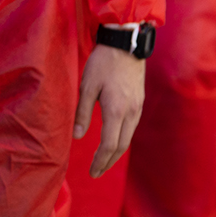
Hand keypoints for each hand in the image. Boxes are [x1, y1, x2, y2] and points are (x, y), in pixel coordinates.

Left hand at [75, 43, 145, 177]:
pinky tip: (114, 141)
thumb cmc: (103, 62)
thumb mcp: (87, 86)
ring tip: (103, 161)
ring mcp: (137, 108)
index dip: (100, 160)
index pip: (109, 144)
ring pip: (128, 138)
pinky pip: (131, 127)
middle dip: (108, 162)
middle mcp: (131, 113)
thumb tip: (76, 136)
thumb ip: (82, 112)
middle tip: (96, 172)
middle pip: (121, 146)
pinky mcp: (139, 102)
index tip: (92, 171)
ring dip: (116, 152)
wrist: (126, 44)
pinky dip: (122, 139)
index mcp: (116, 110)